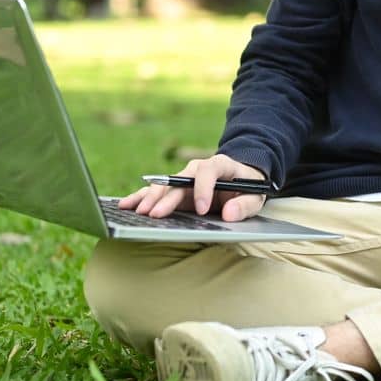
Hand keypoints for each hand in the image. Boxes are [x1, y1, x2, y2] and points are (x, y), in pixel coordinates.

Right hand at [117, 153, 267, 221]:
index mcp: (221, 165)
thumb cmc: (248, 188)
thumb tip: (229, 214)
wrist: (241, 178)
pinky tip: (125, 205)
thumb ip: (244, 205)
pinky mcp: (176, 189)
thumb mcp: (255, 196)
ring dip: (149, 198)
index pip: (209, 171)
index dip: (204, 189)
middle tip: (155, 215)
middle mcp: (198, 169)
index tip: (202, 209)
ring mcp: (184, 178)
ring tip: (136, 211)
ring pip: (164, 185)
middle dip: (166, 198)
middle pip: (179, 180)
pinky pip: (156, 192)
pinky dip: (141, 198)